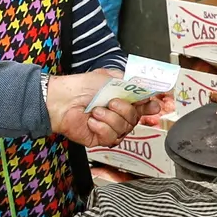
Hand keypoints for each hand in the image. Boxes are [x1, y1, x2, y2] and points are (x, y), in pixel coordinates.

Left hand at [46, 72, 171, 147]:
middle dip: (124, 109)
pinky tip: (91, 121)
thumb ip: (132, 83)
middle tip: (111, 102)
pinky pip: (111, 137)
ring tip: (96, 111)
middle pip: (136, 118)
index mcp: (123, 98)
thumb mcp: (110, 78)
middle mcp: (118, 113)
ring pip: (124, 128)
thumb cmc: (81, 87)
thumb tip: (149, 87)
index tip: (154, 104)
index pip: (144, 105)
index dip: (151, 106)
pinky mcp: (101, 138)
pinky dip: (101, 128)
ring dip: (109, 118)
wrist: (62, 100)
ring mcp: (110, 127)